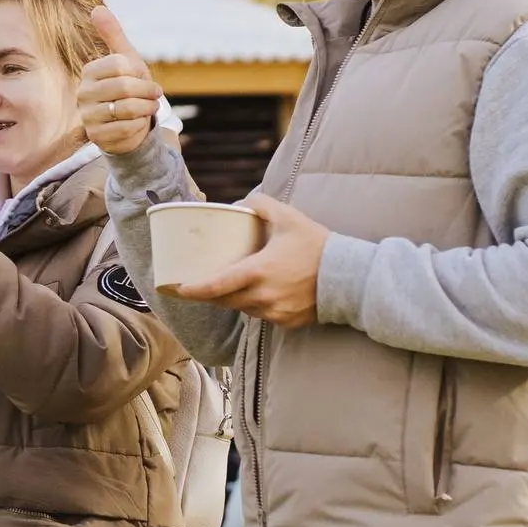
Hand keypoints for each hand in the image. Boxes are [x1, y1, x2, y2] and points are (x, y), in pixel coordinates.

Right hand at [77, 6, 162, 155]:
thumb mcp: (126, 60)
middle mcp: (83, 93)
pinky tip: (139, 123)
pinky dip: (139, 125)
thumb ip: (113, 34)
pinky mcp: (95, 136)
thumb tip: (97, 8)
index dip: (139, 72)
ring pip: (126, 109)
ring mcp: (87, 116)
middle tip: (156, 95)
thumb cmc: (129, 88)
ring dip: (146, 109)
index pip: (120, 65)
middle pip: (124, 87)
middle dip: (147, 92)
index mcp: (90, 72)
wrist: (129, 124)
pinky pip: (125, 128)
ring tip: (149, 108)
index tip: (146, 78)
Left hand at [170, 193, 328, 327]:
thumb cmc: (317, 245)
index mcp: (257, 272)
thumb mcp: (288, 217)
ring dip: (233, 299)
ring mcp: (275, 313)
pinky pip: (261, 315)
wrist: (350, 277)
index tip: (177, 288)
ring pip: (242, 309)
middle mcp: (262, 297)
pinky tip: (258, 293)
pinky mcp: (287, 322)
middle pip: (223, 301)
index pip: (215, 287)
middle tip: (196, 285)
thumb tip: (241, 204)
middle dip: (208, 294)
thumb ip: (261, 206)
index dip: (192, 290)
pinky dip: (255, 305)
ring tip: (229, 284)